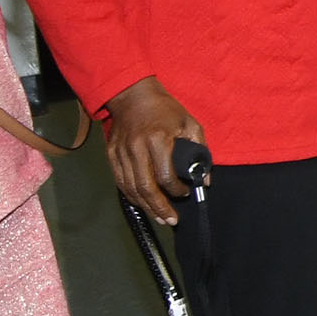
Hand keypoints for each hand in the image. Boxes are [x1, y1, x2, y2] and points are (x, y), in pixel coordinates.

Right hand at [105, 76, 205, 223]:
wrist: (131, 96)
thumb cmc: (165, 110)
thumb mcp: (190, 123)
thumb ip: (200, 151)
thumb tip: (205, 179)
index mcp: (157, 139)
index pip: (165, 175)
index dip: (176, 189)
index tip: (185, 193)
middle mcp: (136, 148)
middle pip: (145, 186)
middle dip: (159, 207)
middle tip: (171, 220)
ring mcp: (121, 152)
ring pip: (130, 188)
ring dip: (146, 206)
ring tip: (159, 217)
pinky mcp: (111, 155)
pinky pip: (120, 182)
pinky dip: (131, 196)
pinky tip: (143, 204)